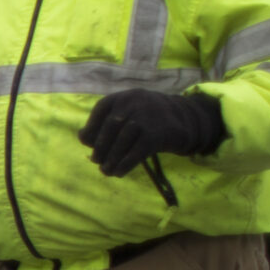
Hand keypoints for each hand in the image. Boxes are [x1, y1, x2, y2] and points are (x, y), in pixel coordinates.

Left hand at [79, 91, 224, 177]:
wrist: (186, 120)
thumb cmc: (149, 119)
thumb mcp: (130, 112)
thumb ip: (107, 122)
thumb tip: (83, 138)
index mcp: (125, 96)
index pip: (102, 109)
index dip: (92, 126)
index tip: (86, 142)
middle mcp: (135, 103)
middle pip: (110, 127)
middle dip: (100, 146)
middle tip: (96, 160)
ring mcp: (146, 118)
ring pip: (122, 141)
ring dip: (110, 159)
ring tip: (105, 171)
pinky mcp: (156, 134)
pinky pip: (136, 152)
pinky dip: (124, 164)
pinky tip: (118, 173)